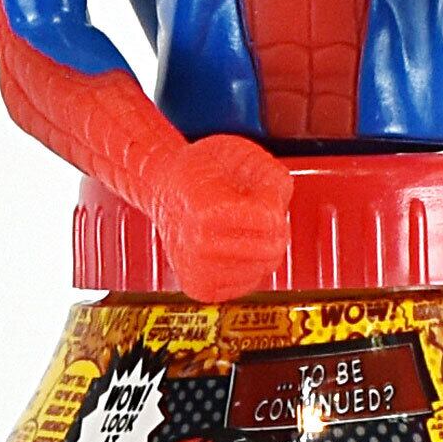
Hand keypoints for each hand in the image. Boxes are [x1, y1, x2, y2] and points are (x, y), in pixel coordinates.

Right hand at [151, 134, 294, 302]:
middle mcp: (198, 247)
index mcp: (206, 211)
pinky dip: (248, 264)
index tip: (258, 192)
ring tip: (236, 226)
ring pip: (263, 269)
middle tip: (255, 212)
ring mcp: (198, 272)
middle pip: (271, 250)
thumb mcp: (239, 153)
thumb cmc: (201, 169)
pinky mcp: (199, 288)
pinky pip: (248, 283)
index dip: (272, 202)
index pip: (270, 222)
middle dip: (274, 229)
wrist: (162, 187)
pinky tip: (231, 244)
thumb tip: (279, 212)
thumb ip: (272, 177)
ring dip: (260, 246)